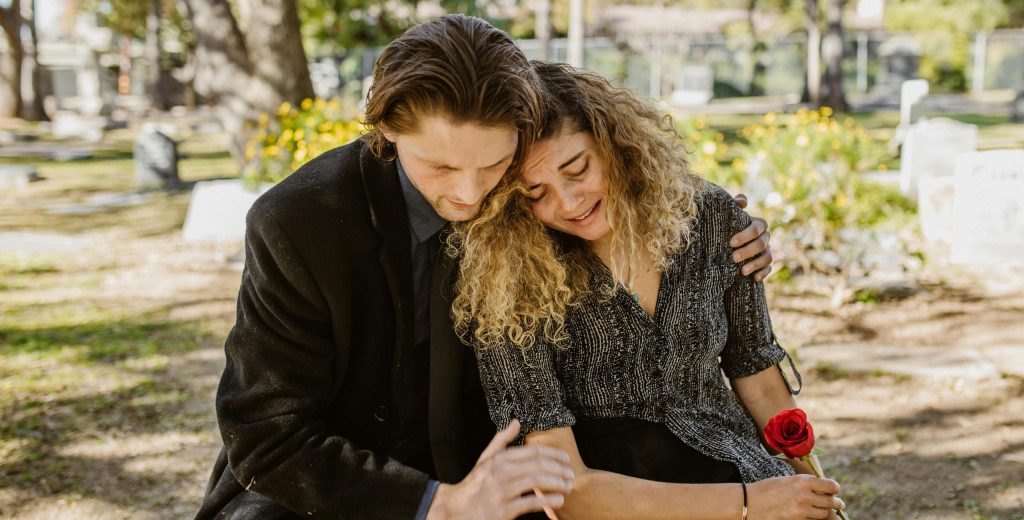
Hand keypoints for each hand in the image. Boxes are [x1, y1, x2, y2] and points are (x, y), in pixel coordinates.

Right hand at [426, 420, 573, 519]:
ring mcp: (501, 491)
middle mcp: (500, 472)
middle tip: (571, 474)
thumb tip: (516, 421)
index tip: (566, 459)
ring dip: (557, 483)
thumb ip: (502, 440)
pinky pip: (530, 503)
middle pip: (538, 465)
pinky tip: (558, 500)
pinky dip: (547, 501)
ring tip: (568, 487)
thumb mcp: (485, 459)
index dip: (553, 454)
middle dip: (559, 469)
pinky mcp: (503, 510)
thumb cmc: (475, 483)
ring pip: (536, 482)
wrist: (457, 509)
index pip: (533, 451)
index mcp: (499, 458)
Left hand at [730, 193, 772, 281]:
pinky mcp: (765, 263)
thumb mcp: (730, 215)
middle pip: (762, 243)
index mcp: (758, 224)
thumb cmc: (729, 225)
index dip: (746, 234)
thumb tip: (741, 201)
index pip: (758, 227)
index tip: (731, 242)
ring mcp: (767, 250)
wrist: (728, 242)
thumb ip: (735, 205)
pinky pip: (769, 268)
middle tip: (733, 258)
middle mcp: (765, 237)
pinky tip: (754, 278)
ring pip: (767, 257)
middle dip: (748, 251)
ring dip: (755, 264)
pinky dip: (763, 273)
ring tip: (742, 271)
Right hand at [747, 475, 844, 519]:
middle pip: (831, 501)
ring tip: (825, 510)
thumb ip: (804, 483)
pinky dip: (815, 518)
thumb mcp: (787, 480)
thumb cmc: (767, 489)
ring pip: (825, 513)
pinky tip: (811, 515)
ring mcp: (802, 509)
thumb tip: (820, 487)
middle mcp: (805, 494)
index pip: (831, 486)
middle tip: (838, 504)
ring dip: (826, 512)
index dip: (834, 489)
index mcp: (803, 480)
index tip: (834, 490)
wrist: (750, 501)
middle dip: (836, 503)